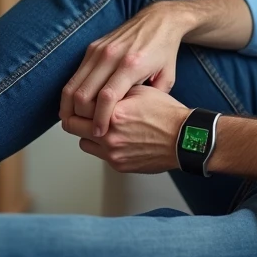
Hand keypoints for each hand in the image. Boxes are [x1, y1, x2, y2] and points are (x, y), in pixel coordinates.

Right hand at [60, 3, 184, 136]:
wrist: (159, 20)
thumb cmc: (164, 50)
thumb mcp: (167, 79)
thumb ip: (150, 100)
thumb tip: (132, 119)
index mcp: (131, 65)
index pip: (107, 97)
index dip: (100, 119)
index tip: (100, 133)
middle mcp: (111, 56)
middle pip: (83, 93)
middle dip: (81, 117)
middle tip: (84, 130)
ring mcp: (99, 50)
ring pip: (73, 84)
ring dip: (70, 106)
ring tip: (73, 122)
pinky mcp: (92, 47)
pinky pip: (76, 75)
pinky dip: (73, 92)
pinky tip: (76, 105)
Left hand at [61, 85, 189, 173]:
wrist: (185, 139)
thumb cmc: (167, 114)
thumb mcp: (140, 91)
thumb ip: (114, 91)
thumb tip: (97, 90)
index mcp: (113, 111)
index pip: (78, 106)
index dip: (78, 101)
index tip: (81, 100)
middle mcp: (109, 134)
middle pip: (72, 127)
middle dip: (76, 119)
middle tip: (82, 114)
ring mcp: (113, 152)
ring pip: (83, 143)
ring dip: (89, 135)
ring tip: (102, 127)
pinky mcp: (120, 165)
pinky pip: (100, 156)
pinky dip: (104, 147)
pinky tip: (120, 138)